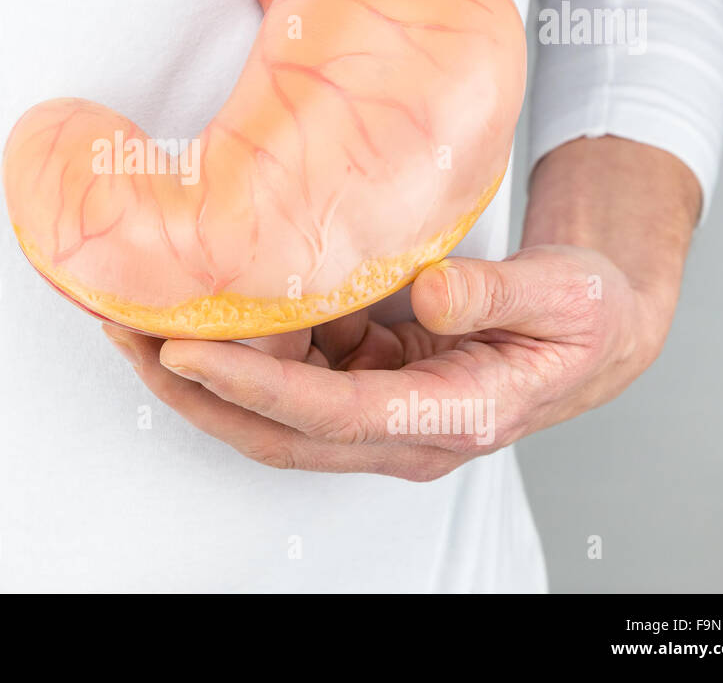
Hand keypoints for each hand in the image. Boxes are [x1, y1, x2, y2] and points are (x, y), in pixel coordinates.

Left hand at [104, 136, 699, 478]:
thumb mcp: (566, 298)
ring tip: (137, 314)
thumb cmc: (585, 318)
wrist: (596, 329)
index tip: (186, 352)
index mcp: (447, 418)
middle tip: (126, 333)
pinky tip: (206, 302)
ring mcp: (376, 409)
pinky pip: (290, 370)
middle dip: (194, 390)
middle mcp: (398, 430)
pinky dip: (242, 343)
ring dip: (201, 369)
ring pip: (269, 407)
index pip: (328, 414)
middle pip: (275, 428)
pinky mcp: (366, 379)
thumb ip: (498, 295)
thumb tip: (430, 292)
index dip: (252, 387)